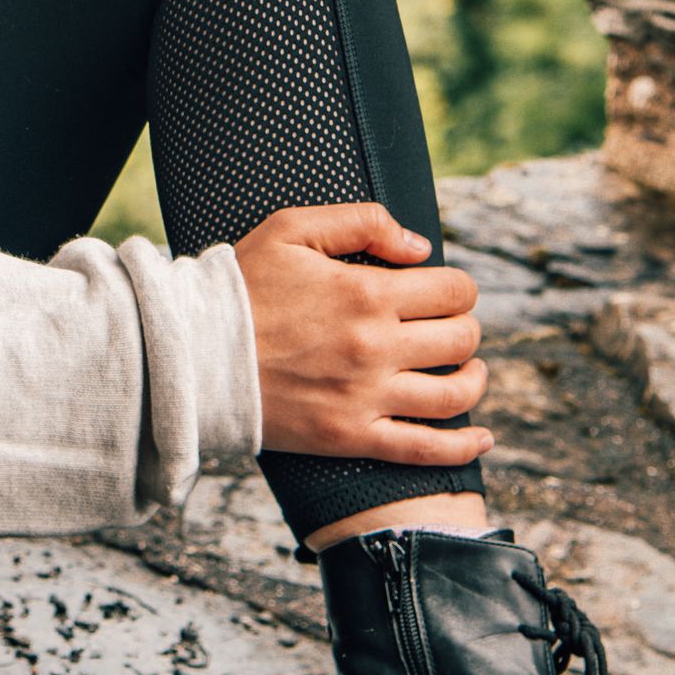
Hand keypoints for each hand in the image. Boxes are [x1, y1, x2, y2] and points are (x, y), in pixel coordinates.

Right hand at [234, 203, 490, 464]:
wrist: (194, 355)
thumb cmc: (241, 287)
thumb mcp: (293, 229)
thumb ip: (363, 223)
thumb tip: (421, 247)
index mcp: (366, 293)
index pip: (454, 291)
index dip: (459, 288)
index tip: (444, 291)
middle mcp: (376, 347)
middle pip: (462, 339)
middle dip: (464, 328)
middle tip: (446, 326)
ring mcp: (367, 396)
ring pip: (455, 394)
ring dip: (473, 379)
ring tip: (467, 370)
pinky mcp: (352, 436)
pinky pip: (425, 450)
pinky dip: (463, 445)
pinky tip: (480, 437)